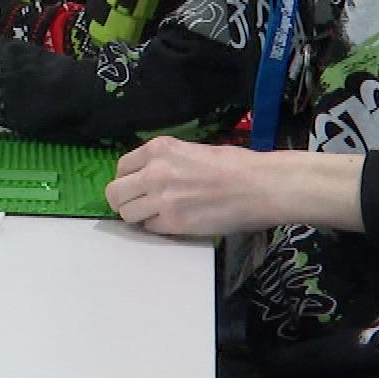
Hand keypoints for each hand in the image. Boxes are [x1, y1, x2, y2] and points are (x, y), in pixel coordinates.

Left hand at [108, 140, 365, 236]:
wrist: (263, 185)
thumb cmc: (237, 165)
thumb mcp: (192, 150)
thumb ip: (166, 162)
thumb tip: (149, 176)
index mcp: (158, 149)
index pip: (122, 167)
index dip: (129, 180)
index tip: (138, 187)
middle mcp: (153, 172)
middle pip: (115, 193)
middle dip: (125, 201)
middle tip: (140, 206)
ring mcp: (161, 199)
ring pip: (127, 214)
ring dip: (139, 217)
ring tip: (159, 215)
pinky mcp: (173, 222)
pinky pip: (150, 228)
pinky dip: (159, 228)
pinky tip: (177, 222)